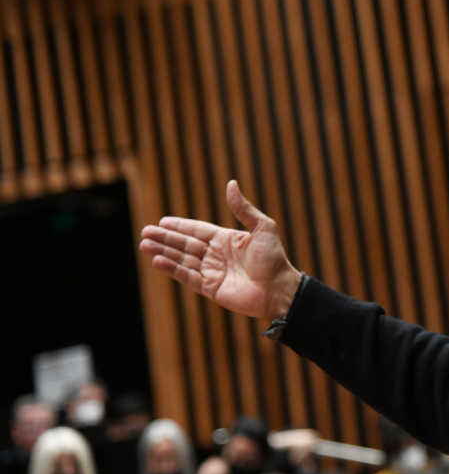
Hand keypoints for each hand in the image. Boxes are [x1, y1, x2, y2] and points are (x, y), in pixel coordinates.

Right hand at [139, 180, 300, 321]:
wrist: (279, 289)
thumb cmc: (274, 258)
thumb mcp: (263, 228)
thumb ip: (244, 208)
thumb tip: (231, 183)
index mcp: (227, 240)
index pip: (198, 230)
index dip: (180, 226)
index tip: (162, 221)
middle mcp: (217, 255)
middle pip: (186, 244)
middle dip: (165, 238)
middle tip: (145, 232)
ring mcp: (212, 272)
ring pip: (182, 259)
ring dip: (164, 252)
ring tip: (144, 245)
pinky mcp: (210, 288)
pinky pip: (187, 276)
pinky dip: (172, 268)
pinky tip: (157, 260)